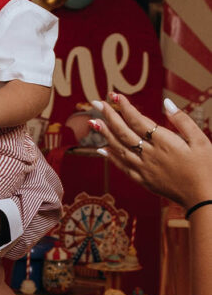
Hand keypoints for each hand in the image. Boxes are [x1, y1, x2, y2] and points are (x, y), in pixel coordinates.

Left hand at [92, 94, 211, 207]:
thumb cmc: (206, 168)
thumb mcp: (200, 141)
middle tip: (96, 103)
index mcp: (164, 142)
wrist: (204, 199)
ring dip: (105, 134)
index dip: (124, 107)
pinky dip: (111, 157)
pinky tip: (102, 149)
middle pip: (123, 132)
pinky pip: (122, 167)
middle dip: (108, 116)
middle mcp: (150, 155)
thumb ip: (182, 121)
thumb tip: (166, 102)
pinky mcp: (144, 181)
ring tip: (93, 121)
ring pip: (119, 149)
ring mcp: (145, 169)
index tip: (114, 96)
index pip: (138, 120)